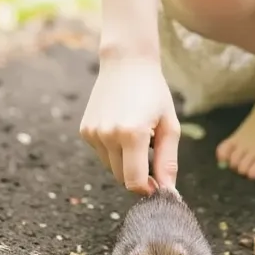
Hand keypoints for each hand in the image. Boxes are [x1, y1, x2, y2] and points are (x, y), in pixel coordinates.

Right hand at [80, 57, 180, 194]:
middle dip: (138, 174)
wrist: (126, 62)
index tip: (157, 184)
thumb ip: (168, 161)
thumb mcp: (169, 124)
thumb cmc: (153, 92)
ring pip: (111, 167)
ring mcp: (93, 132)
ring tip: (136, 134)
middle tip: (150, 152)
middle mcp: (109, 134)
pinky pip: (101, 153)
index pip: (135, 182)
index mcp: (133, 134)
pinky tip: (121, 126)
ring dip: (125, 161)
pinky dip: (112, 148)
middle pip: (123, 178)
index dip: (147, 188)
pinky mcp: (84, 130)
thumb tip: (169, 192)